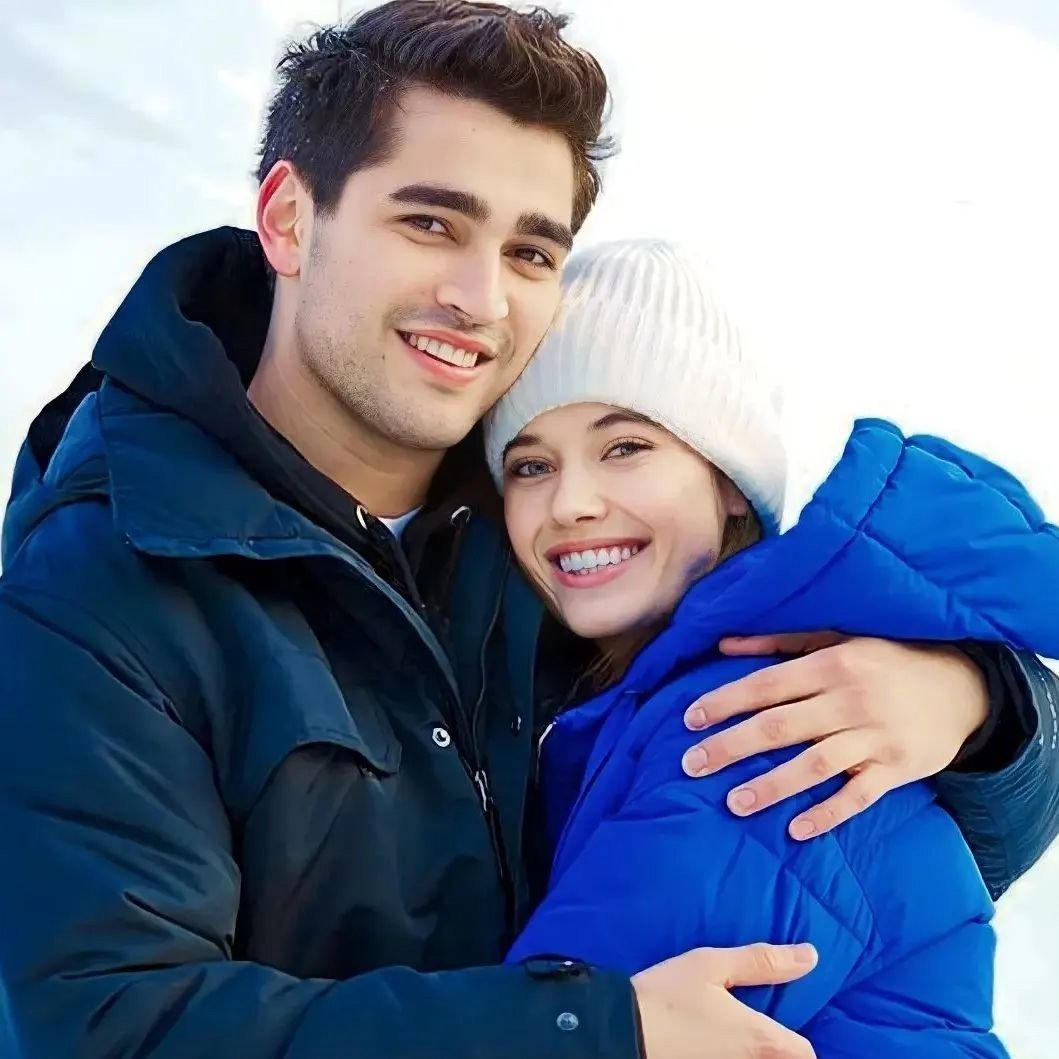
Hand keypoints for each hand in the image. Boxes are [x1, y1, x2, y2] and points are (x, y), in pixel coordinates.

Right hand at [633, 942, 816, 1058]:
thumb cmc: (667, 996)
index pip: (807, 1054)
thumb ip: (762, 962)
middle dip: (782, 1049)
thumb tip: (810, 956)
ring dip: (757, 1052)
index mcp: (761, 1040)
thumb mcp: (711, 965)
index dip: (804, 1040)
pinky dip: (733, 1055)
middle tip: (767, 1025)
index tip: (792, 1022)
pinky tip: (715, 1042)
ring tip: (738, 1032)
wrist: (620, 1032)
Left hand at [681, 634, 989, 838]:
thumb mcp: (836, 637)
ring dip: (771, 785)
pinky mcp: (898, 770)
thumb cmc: (884, 660)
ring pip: (814, 765)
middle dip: (731, 746)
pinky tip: (795, 830)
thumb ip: (778, 642)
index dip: (726, 702)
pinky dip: (827, 814)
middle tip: (692, 765)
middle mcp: (850, 700)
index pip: (766, 685)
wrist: (962, 687)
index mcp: (831, 664)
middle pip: (780, 726)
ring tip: (732, 802)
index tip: (689, 720)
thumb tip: (723, 645)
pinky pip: (858, 796)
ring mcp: (875, 738)